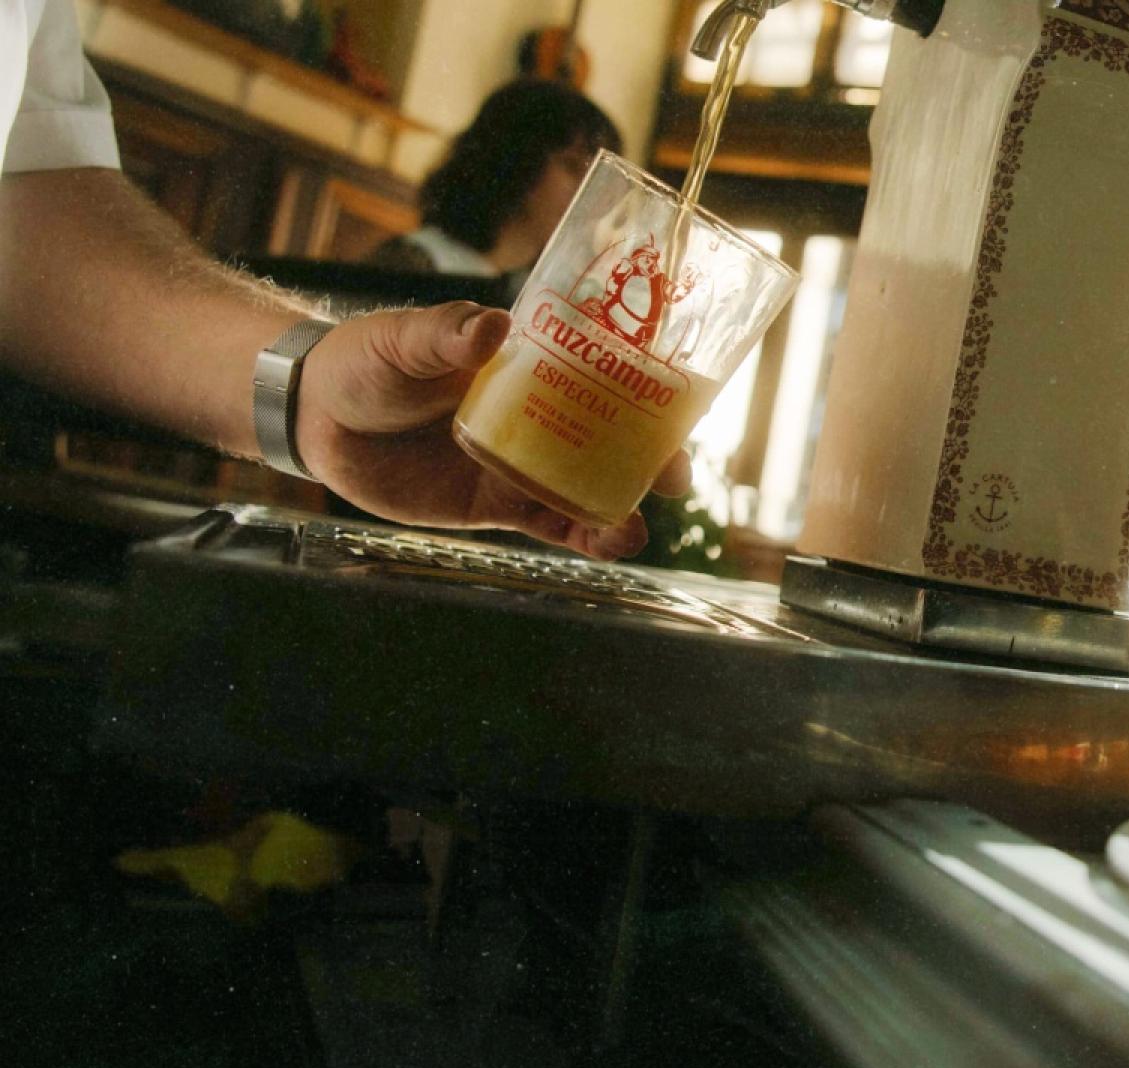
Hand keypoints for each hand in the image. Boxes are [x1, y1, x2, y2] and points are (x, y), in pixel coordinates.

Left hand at [293, 302, 690, 559]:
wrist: (316, 418)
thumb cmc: (363, 360)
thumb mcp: (403, 338)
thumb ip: (444, 334)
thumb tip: (491, 325)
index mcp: (528, 364)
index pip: (603, 375)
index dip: (649, 393)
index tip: (676, 413)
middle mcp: (538, 413)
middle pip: (612, 437)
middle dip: (652, 460)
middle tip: (672, 482)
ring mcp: (522, 461)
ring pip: (589, 487)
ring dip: (621, 508)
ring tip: (632, 531)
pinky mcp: (497, 503)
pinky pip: (552, 523)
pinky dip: (584, 536)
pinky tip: (608, 546)